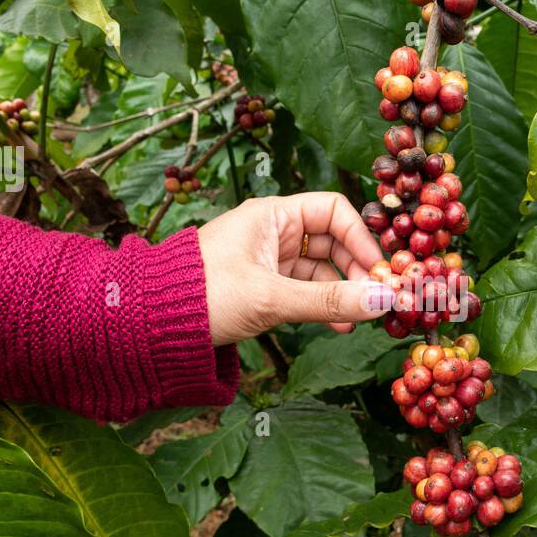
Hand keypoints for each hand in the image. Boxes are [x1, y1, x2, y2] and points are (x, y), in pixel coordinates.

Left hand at [196, 192, 392, 346]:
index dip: (361, 238)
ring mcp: (269, 259)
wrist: (153, 324)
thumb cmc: (204, 296)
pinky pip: (306, 291)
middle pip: (333, 241)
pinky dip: (325, 306)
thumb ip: (329, 301)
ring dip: (344, 293)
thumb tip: (383, 301)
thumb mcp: (271, 298)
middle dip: (357, 270)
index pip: (334, 211)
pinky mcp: (264, 286)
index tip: (379, 271)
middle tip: (377, 300)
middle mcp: (273, 231)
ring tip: (359, 319)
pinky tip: (340, 325)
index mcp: (272, 215)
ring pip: (322, 270)